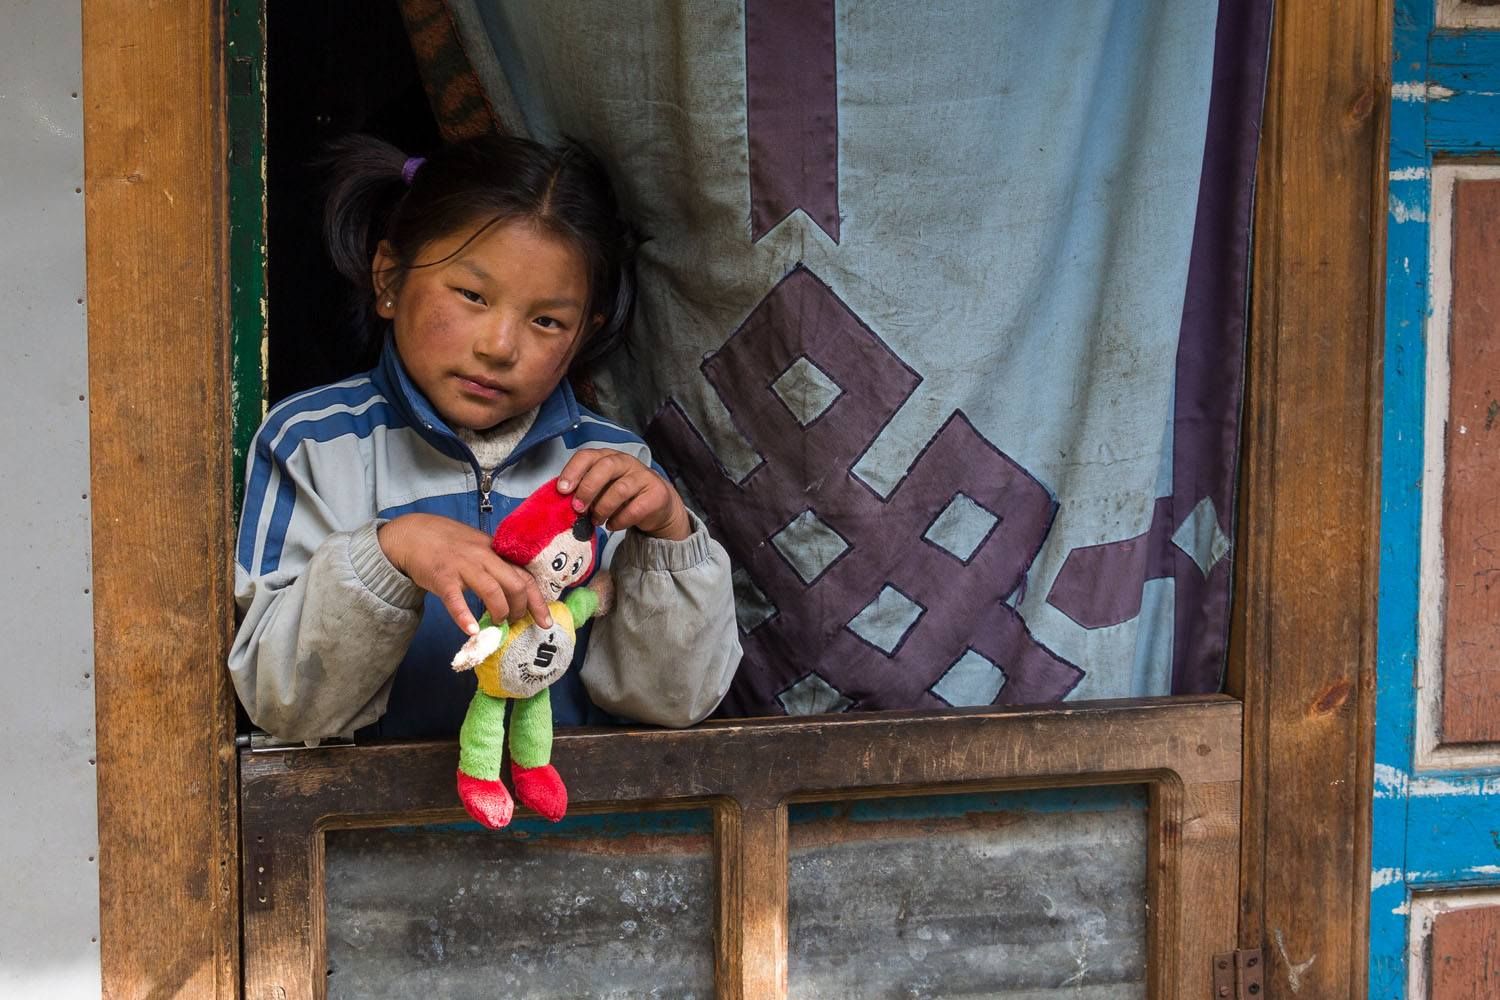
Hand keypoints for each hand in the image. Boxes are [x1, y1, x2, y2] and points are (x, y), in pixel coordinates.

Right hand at [378, 513, 551, 633]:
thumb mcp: (477, 547)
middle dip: (521, 609)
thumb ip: (495, 565)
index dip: (538, 601)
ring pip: (492, 591)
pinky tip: (472, 631)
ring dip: (500, 613)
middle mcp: (483, 556)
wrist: (412, 534)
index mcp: (495, 551)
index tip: (545, 621)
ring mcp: (463, 566)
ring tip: (497, 624)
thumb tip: (514, 593)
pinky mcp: (442, 577)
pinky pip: (456, 599)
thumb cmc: (448, 543)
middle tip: (514, 622)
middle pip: (515, 585)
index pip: (525, 576)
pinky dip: (465, 617)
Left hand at [556, 449, 691, 540]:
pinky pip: (635, 509)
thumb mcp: (602, 488)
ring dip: (603, 508)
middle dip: (588, 489)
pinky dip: (619, 520)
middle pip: (605, 467)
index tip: (563, 490)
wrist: (656, 503)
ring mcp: (643, 477)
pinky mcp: (656, 494)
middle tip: (578, 508)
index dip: (573, 471)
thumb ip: (584, 490)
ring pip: (620, 489)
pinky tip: (613, 524)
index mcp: (607, 457)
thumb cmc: (622, 494)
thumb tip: (564, 502)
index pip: (587, 456)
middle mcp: (625, 462)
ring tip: (596, 520)